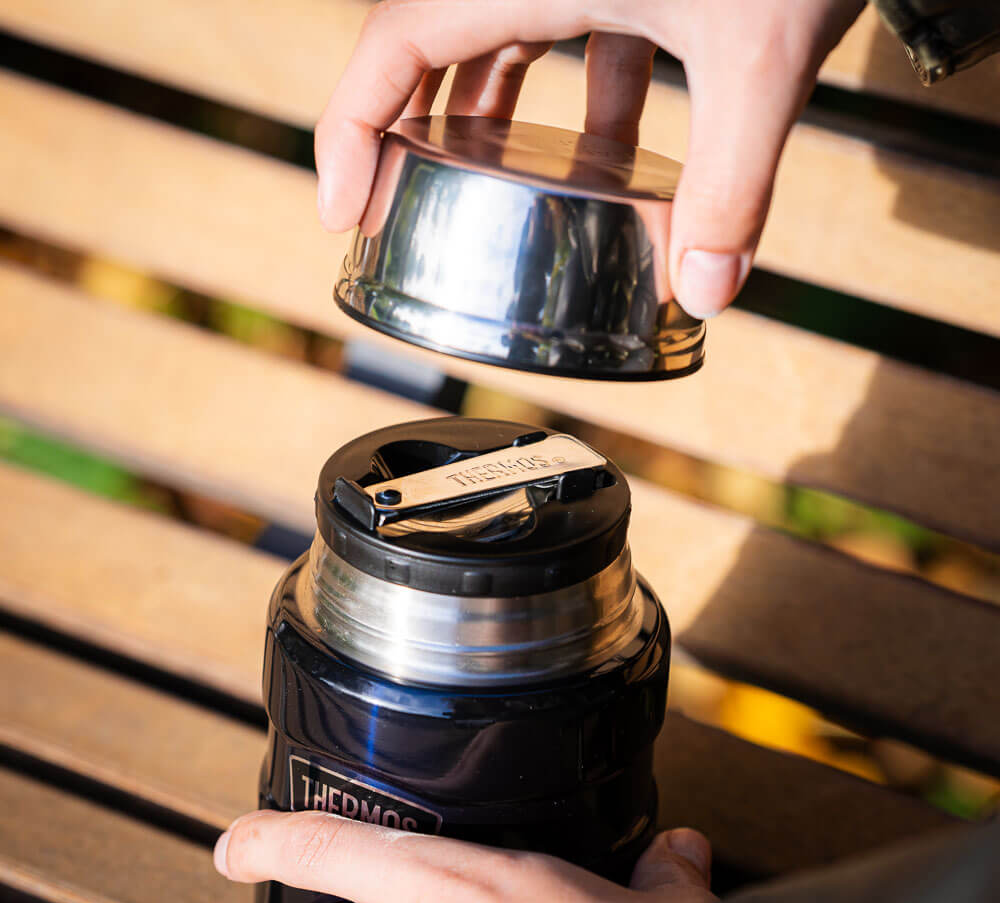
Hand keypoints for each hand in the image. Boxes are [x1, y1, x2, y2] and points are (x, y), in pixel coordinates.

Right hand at [315, 0, 863, 318]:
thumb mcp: (761, 56)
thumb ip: (731, 182)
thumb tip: (708, 295)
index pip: (393, 42)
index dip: (348, 128)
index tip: (341, 210)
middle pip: (428, 41)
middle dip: (404, 128)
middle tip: (397, 206)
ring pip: (493, 35)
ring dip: (480, 113)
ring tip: (479, 187)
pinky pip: (566, 27)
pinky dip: (571, 91)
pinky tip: (605, 148)